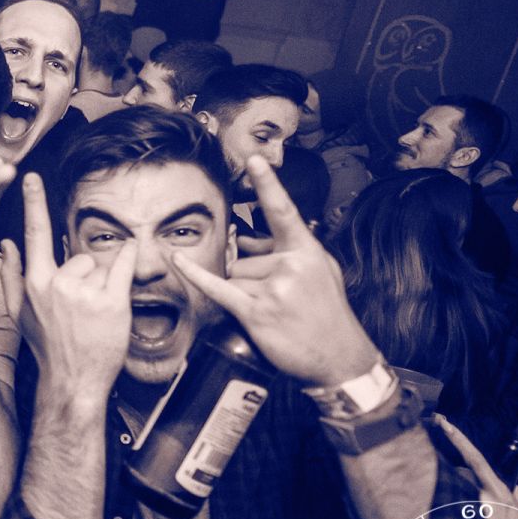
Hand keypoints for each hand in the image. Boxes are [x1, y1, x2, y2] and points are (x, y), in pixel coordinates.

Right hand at [0, 174, 134, 408]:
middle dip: (85, 277)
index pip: (33, 235)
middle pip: (79, 258)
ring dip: (102, 285)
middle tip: (81, 310)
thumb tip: (5, 243)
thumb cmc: (47, 347)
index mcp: (35, 283)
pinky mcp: (111, 301)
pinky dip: (129, 261)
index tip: (30, 177)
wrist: (72, 381)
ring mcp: (85, 292)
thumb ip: (10, 275)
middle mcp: (58, 284)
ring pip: (100, 267)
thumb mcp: (20, 313)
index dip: (33, 203)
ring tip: (95, 315)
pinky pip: (123, 266)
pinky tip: (127, 268)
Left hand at [173, 155, 379, 386]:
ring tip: (273, 313)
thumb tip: (254, 236)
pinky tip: (177, 260)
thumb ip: (288, 250)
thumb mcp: (320, 272)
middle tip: (282, 301)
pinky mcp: (256, 312)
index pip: (283, 212)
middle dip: (252, 277)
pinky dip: (196, 275)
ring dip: (243, 294)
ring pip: (234, 276)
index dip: (268, 185)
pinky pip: (217, 287)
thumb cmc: (326, 313)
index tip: (254, 160)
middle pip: (245, 257)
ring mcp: (273, 288)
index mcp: (306, 251)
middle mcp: (289, 265)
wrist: (339, 358)